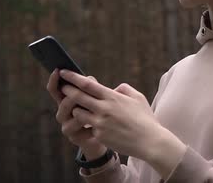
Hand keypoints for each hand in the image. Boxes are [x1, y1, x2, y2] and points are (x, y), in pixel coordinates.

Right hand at [46, 69, 105, 158]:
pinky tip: (95, 120)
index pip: (54, 90)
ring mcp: (66, 126)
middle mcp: (62, 113)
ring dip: (82, 108)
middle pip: (64, 102)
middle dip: (74, 93)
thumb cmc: (97, 113)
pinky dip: (88, 122)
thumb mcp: (93, 98)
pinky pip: (80, 128)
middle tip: (85, 86)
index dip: (54, 80)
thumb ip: (90, 89)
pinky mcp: (74, 137)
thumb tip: (90, 78)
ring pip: (74, 114)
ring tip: (92, 104)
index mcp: (64, 101)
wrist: (103, 136)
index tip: (57, 70)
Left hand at [59, 70, 186, 178]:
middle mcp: (104, 108)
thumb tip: (113, 88)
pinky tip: (94, 125)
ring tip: (79, 108)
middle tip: (62, 86)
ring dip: (77, 109)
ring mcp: (100, 123)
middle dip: (67, 90)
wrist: (150, 141)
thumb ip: (124, 89)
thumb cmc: (145, 118)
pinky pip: (88, 127)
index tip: (64, 72)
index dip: (73, 77)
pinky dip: (89, 124)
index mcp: (112, 96)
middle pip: (78, 96)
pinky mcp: (99, 135)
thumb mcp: (138, 97)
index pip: (88, 84)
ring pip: (78, 113)